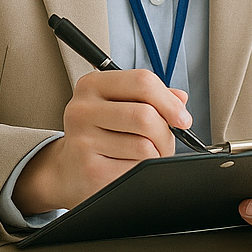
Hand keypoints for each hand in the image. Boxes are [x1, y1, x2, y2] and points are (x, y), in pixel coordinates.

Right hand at [14, 69, 191, 213]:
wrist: (69, 170)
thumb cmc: (101, 132)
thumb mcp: (119, 104)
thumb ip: (150, 96)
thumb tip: (180, 99)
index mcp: (92, 85)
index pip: (142, 81)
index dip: (169, 100)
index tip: (183, 118)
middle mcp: (82, 109)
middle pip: (145, 115)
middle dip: (166, 133)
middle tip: (167, 141)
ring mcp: (83, 141)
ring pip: (145, 145)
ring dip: (158, 154)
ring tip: (147, 154)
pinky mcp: (90, 170)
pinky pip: (136, 169)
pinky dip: (144, 170)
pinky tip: (131, 167)